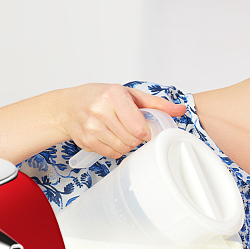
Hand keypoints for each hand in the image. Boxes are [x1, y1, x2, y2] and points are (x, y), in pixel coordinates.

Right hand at [55, 84, 186, 159]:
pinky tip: (110, 137)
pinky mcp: (86, 141)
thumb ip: (156, 103)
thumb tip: (180, 109)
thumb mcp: (128, 94)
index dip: (146, 132)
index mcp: (114, 97)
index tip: (145, 128)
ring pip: (123, 148)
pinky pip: (111, 154)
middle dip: (137, 137)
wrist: (69, 106)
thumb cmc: (100, 97)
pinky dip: (115, 149)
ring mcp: (92, 128)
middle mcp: (101, 111)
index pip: (139, 128)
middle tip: (131, 128)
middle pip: (133, 140)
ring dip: (127, 144)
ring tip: (120, 131)